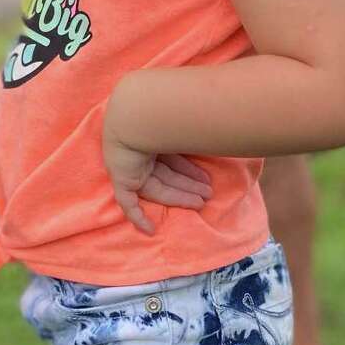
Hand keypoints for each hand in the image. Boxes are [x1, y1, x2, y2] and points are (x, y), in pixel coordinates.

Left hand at [102, 118, 211, 235]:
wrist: (139, 115)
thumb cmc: (165, 115)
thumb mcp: (187, 128)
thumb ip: (200, 134)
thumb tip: (224, 132)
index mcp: (153, 138)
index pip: (174, 159)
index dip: (190, 170)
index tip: (207, 179)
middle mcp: (141, 153)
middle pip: (168, 175)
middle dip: (189, 185)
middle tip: (208, 194)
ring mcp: (130, 167)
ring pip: (157, 189)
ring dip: (179, 197)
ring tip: (202, 202)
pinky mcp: (121, 179)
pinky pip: (127, 203)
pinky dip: (138, 217)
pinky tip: (150, 230)